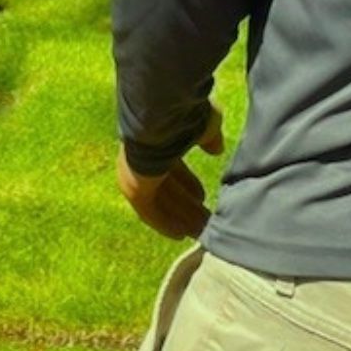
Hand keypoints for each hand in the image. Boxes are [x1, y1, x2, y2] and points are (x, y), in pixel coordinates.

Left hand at [117, 104, 224, 240]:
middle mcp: (141, 159)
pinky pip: (150, 213)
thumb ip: (210, 137)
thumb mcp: (204, 125)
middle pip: (166, 189)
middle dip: (186, 206)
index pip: (171, 167)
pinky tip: (181, 235)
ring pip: (160, 203)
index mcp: (156, 140)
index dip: (187, 183)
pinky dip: (165, 224)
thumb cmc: (184, 116)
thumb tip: (216, 149)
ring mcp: (134, 174)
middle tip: (204, 221)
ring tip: (199, 232)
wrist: (161, 117)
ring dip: (180, 218)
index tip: (201, 196)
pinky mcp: (133, 189)